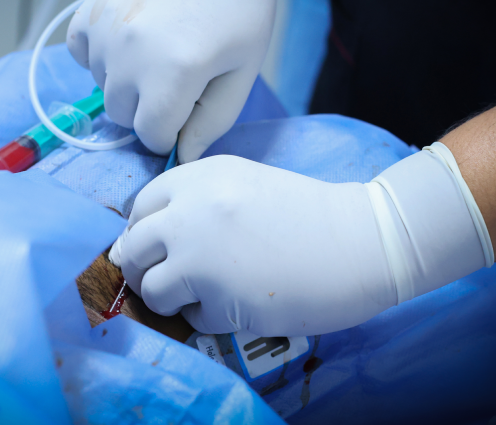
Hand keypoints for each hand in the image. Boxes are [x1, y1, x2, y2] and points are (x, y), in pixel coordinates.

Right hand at [67, 0, 283, 162]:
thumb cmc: (241, 9)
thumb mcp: (241, 73)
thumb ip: (210, 123)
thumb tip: (180, 158)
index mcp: (174, 71)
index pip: (151, 135)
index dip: (171, 131)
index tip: (186, 110)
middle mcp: (130, 52)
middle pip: (122, 115)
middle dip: (148, 109)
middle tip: (174, 79)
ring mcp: (105, 29)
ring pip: (101, 87)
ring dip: (125, 82)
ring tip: (156, 51)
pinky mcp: (89, 10)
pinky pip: (80, 55)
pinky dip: (98, 56)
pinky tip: (128, 41)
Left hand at [113, 150, 488, 336]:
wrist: (361, 239)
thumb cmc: (307, 212)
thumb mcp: (244, 185)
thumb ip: (195, 202)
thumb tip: (145, 238)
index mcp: (199, 177)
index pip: (140, 207)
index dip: (143, 232)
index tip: (156, 248)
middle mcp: (189, 213)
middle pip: (133, 249)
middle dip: (146, 268)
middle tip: (171, 279)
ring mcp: (201, 257)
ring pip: (151, 288)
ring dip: (170, 298)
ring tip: (204, 296)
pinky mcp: (219, 299)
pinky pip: (191, 318)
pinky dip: (207, 318)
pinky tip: (238, 305)